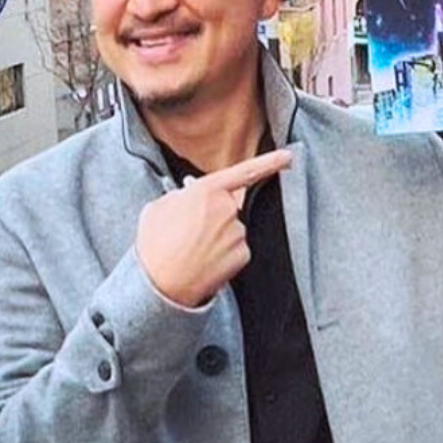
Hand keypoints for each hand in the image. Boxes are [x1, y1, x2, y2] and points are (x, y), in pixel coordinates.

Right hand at [136, 150, 292, 306]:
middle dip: (215, 217)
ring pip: (233, 229)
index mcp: (206, 191)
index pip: (244, 172)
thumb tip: (189, 192)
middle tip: (190, 234)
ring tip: (192, 250)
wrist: (160, 285)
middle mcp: (228, 209)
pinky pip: (236, 249)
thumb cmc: (155, 245)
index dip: (270, 162)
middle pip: (230, 207)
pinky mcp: (243, 255)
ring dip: (217, 238)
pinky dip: (223, 255)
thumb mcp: (158, 208)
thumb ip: (179, 195)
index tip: (288, 157)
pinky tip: (204, 262)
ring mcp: (238, 233)